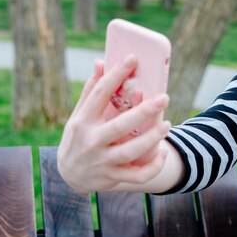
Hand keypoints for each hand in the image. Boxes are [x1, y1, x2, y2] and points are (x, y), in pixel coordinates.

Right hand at [57, 55, 170, 193]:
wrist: (69, 175)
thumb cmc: (80, 136)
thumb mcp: (79, 115)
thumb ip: (92, 91)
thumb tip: (100, 62)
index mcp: (83, 120)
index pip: (100, 94)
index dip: (116, 75)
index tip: (132, 58)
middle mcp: (91, 141)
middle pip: (120, 125)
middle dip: (143, 112)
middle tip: (164, 97)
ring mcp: (102, 161)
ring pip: (130, 152)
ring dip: (151, 139)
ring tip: (167, 125)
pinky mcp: (112, 178)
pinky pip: (137, 176)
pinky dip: (153, 167)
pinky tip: (163, 153)